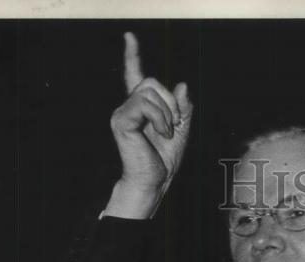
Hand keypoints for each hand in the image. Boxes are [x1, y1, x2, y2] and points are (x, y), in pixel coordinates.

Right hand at [105, 32, 192, 217]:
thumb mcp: (182, 130)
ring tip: (167, 132)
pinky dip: (160, 118)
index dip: (132, 55)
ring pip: (149, 91)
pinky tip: (162, 133)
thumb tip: (182, 85)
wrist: (154, 181)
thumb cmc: (164, 160)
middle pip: (151, 81)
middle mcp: (129, 106)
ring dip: (166, 112)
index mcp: (142, 107)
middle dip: (169, 101)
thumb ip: (183, 108)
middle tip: (174, 124)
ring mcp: (123, 112)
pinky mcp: (121, 120)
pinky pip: (145, 105)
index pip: (135, 75)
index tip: (129, 37)